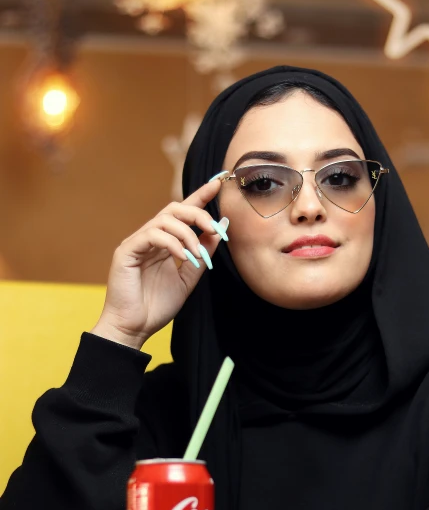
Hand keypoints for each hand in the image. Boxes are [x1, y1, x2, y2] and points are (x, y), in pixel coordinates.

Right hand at [91, 177, 228, 349]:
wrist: (134, 328)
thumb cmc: (157, 306)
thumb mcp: (188, 277)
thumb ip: (202, 253)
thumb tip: (220, 228)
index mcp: (165, 243)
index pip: (184, 212)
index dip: (200, 195)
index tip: (219, 182)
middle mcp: (150, 238)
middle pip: (175, 209)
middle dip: (199, 214)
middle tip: (216, 229)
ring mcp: (137, 242)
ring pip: (165, 219)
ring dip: (188, 234)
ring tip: (196, 255)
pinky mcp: (126, 251)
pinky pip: (152, 235)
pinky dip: (171, 243)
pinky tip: (181, 257)